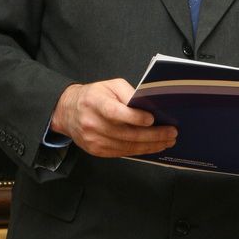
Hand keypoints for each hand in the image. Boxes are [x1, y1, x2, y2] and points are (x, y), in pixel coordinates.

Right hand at [51, 79, 177, 157]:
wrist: (68, 111)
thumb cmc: (94, 95)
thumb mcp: (110, 85)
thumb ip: (128, 93)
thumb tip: (148, 106)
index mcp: (95, 102)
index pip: (114, 112)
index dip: (133, 117)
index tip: (151, 119)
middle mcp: (92, 123)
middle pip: (125, 133)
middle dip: (152, 135)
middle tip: (171, 133)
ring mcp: (93, 140)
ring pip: (126, 146)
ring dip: (150, 146)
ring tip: (167, 141)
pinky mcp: (96, 151)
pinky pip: (121, 153)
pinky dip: (139, 151)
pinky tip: (152, 147)